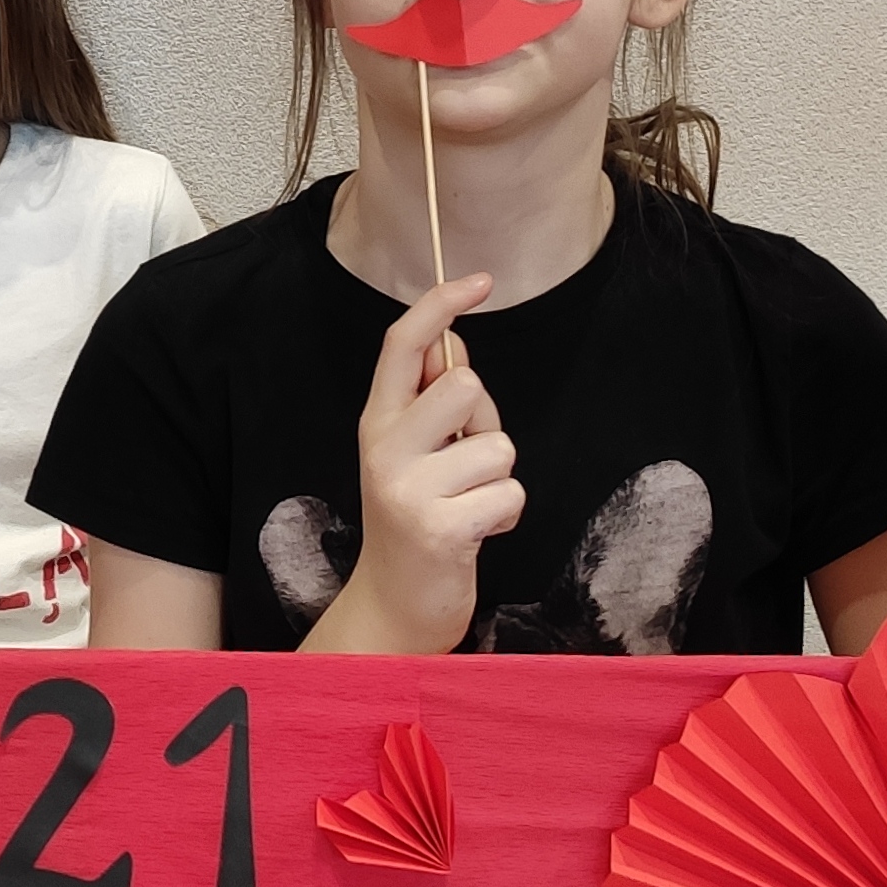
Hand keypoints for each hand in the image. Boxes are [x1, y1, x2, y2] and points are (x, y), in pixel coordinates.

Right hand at [304, 275, 523, 654]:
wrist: (394, 606)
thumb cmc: (417, 517)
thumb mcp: (412, 452)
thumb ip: (429, 401)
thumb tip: (452, 338)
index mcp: (377, 421)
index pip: (403, 345)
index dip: (441, 306)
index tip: (479, 281)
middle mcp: (384, 447)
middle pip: (465, 385)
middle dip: (487, 421)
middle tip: (467, 460)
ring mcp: (407, 488)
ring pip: (498, 446)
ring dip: (498, 477)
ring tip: (469, 503)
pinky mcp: (438, 528)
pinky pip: (509, 494)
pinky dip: (506, 515)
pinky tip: (477, 532)